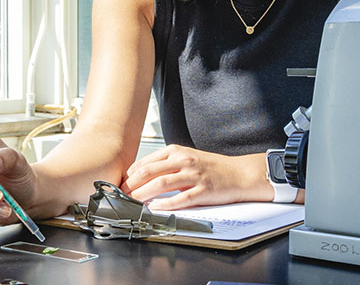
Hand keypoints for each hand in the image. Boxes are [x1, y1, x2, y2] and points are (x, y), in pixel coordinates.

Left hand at [119, 144, 265, 209]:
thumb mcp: (187, 157)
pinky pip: (180, 199)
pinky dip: (165, 204)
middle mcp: (184, 160)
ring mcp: (193, 175)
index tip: (121, 185)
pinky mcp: (202, 190)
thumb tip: (142, 176)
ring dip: (144, 194)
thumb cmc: (211, 167)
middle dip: (132, 185)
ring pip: (161, 184)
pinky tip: (155, 208)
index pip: (146, 162)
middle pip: (150, 172)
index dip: (130, 175)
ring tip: (133, 203)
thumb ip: (166, 164)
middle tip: (122, 196)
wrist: (239, 173)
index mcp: (177, 151)